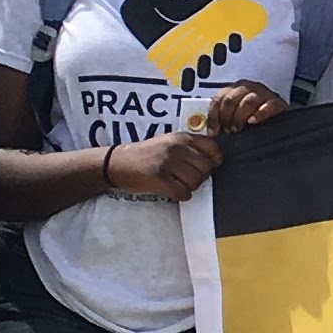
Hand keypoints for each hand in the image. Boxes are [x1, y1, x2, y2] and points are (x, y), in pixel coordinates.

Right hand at [107, 131, 225, 199]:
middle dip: (200, 177)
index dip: (214, 160)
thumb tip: (212, 161)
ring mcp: (167, 162)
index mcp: (182, 137)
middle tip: (188, 179)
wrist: (118, 162)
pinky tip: (172, 191)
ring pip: (195, 182)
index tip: (207, 166)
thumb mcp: (169, 142)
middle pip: (205, 168)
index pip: (213, 148)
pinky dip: (180, 195)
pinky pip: (182, 193)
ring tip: (178, 184)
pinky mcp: (159, 178)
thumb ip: (189, 147)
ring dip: (189, 187)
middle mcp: (177, 148)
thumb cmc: (146, 154)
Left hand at [197, 80, 284, 135]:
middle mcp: (249, 87)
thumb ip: (223, 117)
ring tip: (238, 128)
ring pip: (248, 101)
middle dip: (226, 117)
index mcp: (236, 89)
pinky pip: (268, 105)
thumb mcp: (235, 115)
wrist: (278, 118)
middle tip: (228, 130)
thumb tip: (210, 130)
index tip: (213, 130)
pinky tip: (253, 121)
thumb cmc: (254, 118)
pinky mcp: (277, 101)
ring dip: (240, 117)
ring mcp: (264, 93)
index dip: (214, 116)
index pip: (219, 98)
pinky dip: (260, 113)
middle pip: (231, 99)